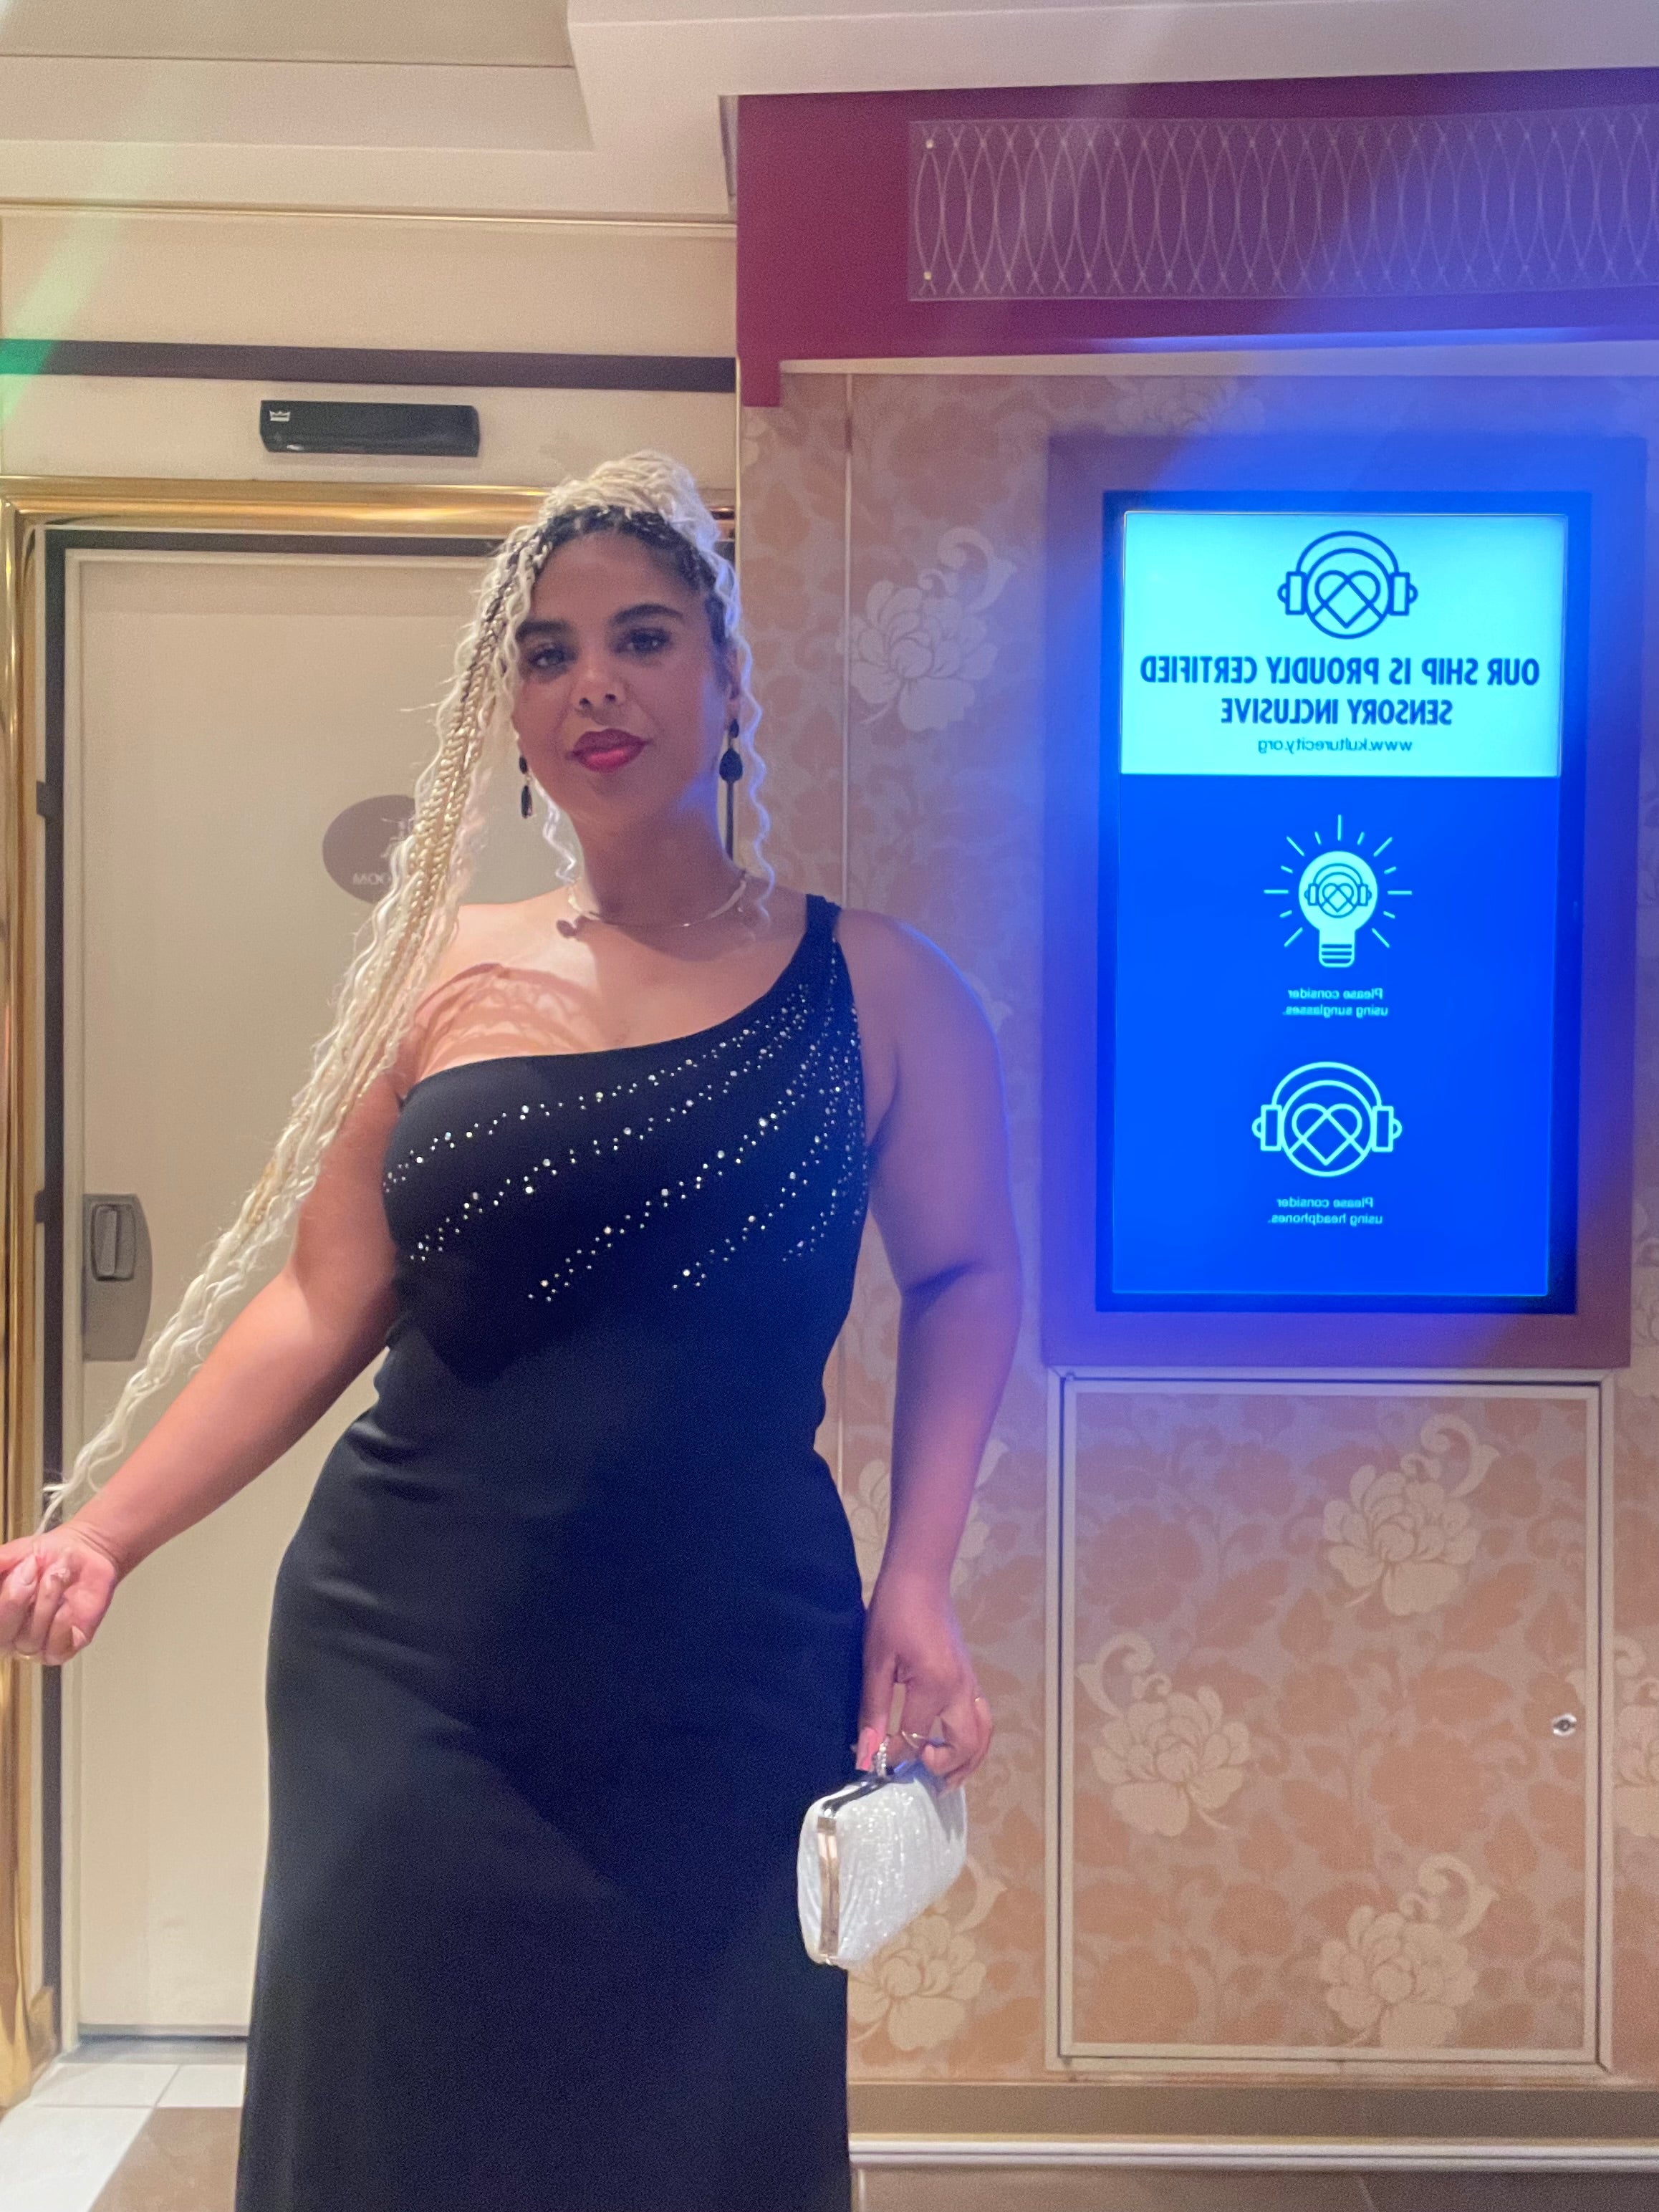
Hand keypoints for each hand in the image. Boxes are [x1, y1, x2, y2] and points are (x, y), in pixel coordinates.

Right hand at [0, 1523, 123, 1664]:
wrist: (82, 1552)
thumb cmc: (43, 1557)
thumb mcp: (14, 1554)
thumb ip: (1, 1562)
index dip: (3, 1599)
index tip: (16, 1568)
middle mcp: (9, 1636)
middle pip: (2, 1636)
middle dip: (15, 1598)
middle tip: (32, 1567)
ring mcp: (36, 1645)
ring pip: (29, 1640)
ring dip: (45, 1601)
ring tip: (58, 1574)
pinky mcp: (64, 1648)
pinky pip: (56, 1649)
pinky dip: (61, 1624)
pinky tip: (67, 1604)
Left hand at [856, 1569, 991, 1787]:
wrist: (920, 1579)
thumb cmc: (892, 1614)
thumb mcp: (876, 1661)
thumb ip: (873, 1710)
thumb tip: (866, 1754)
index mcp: (934, 1687)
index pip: (915, 1739)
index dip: (894, 1755)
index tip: (873, 1758)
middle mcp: (960, 1691)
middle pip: (965, 1745)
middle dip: (944, 1768)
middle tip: (921, 1776)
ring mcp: (970, 1684)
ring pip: (982, 1734)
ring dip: (968, 1760)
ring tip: (945, 1777)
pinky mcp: (970, 1677)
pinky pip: (981, 1718)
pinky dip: (973, 1740)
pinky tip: (953, 1744)